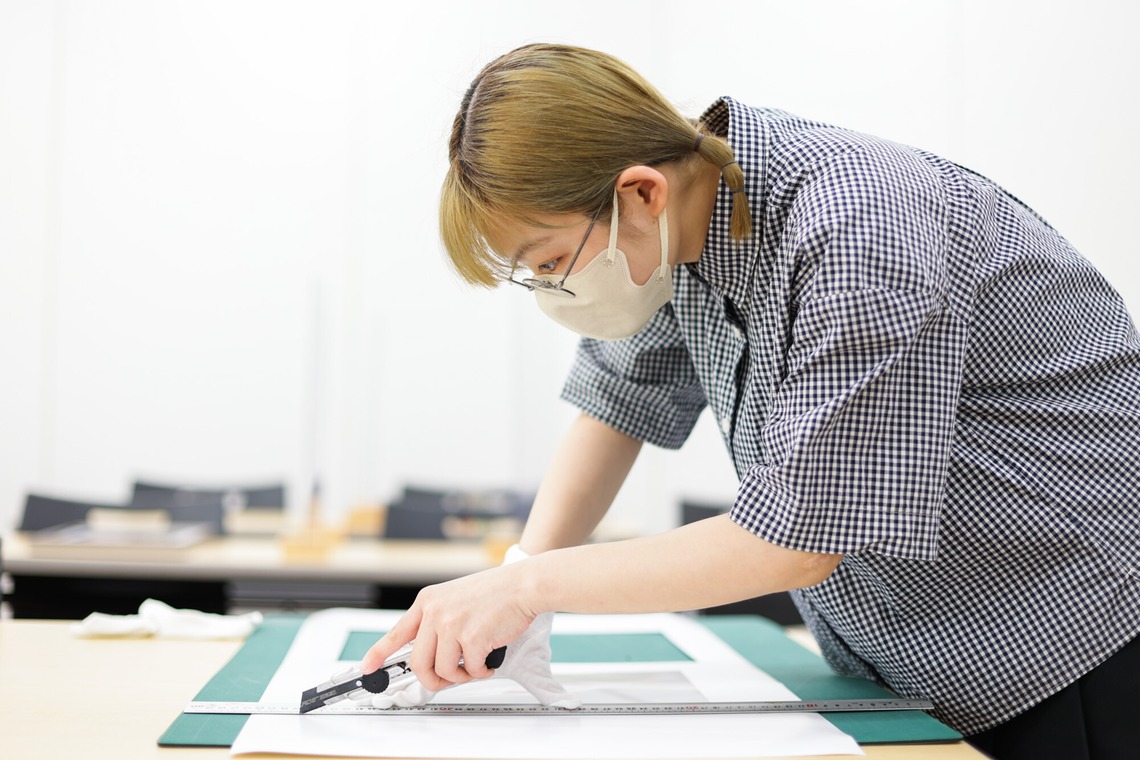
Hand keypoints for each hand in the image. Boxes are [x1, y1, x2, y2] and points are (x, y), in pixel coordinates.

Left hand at [360, 545, 578, 708]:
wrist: (522, 585)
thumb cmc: (495, 594)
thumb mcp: (455, 599)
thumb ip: (438, 622)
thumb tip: (430, 656)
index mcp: (428, 602)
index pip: (397, 632)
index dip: (379, 653)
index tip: (367, 667)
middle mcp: (434, 612)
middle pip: (418, 663)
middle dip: (432, 680)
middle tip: (447, 681)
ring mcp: (451, 625)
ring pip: (442, 670)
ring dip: (460, 676)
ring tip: (474, 667)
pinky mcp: (471, 637)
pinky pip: (469, 670)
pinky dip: (480, 672)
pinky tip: (488, 662)